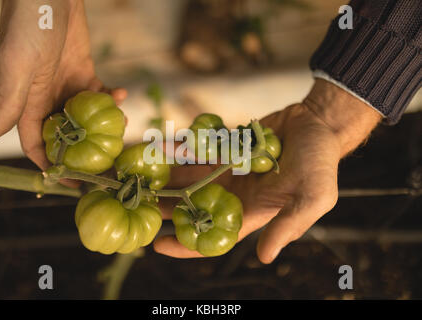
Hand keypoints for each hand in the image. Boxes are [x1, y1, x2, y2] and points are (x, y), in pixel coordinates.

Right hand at [0, 0, 126, 169]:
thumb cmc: (29, 26)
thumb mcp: (18, 66)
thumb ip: (8, 101)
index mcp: (27, 103)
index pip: (36, 143)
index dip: (51, 164)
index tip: (71, 182)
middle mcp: (46, 99)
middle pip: (65, 135)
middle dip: (83, 151)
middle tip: (107, 163)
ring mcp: (66, 86)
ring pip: (85, 117)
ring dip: (102, 125)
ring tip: (121, 127)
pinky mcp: (83, 72)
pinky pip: (98, 93)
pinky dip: (110, 97)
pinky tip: (121, 95)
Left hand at [154, 79, 381, 262]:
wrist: (318, 124)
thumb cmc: (320, 163)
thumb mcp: (312, 198)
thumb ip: (288, 227)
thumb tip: (264, 257)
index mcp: (253, 212)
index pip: (215, 236)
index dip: (187, 245)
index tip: (158, 247)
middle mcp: (236, 195)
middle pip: (194, 207)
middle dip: (167, 210)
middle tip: (136, 209)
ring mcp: (229, 171)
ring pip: (190, 179)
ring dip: (167, 180)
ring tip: (138, 179)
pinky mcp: (226, 149)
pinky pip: (198, 151)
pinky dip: (180, 150)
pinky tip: (159, 148)